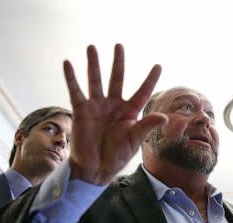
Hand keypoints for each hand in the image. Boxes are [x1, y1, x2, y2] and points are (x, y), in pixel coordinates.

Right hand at [63, 44, 167, 184]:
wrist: (94, 168)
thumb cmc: (116, 156)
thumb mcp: (134, 141)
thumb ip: (147, 126)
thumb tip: (165, 117)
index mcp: (130, 112)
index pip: (142, 92)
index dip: (150, 79)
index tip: (158, 65)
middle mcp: (114, 106)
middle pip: (117, 79)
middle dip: (118, 62)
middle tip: (119, 45)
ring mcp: (97, 106)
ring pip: (96, 80)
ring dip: (94, 64)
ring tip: (92, 47)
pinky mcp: (81, 110)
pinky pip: (75, 91)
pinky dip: (71, 77)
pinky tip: (68, 63)